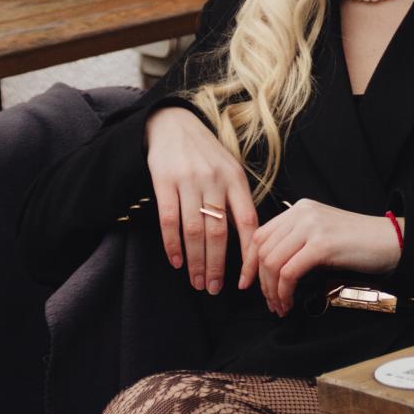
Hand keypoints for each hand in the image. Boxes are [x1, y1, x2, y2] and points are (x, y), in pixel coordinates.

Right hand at [144, 106, 257, 292]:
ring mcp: (189, 180)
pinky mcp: (164, 181)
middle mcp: (215, 180)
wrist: (173, 124)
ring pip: (194, 230)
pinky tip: (176, 261)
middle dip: (217, 264)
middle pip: (218, 231)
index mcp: (236, 179)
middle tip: (214, 289)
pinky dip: (172, 244)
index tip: (247, 279)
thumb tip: (248, 241)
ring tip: (197, 282)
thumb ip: (237, 201)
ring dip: (196, 260)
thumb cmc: (206, 154)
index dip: (249, 253)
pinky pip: (169, 219)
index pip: (248, 221)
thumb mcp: (229, 170)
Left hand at [248, 200, 401, 314]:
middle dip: (260, 281)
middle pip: (262, 249)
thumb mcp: (321, 234)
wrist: (391, 241)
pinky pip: (289, 272)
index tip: (248, 283)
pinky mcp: (322, 244)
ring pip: (272, 262)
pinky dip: (284, 291)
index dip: (249, 262)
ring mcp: (312, 227)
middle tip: (269, 302)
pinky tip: (290, 302)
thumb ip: (297, 241)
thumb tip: (270, 268)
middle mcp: (302, 213)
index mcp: (300, 209)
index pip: (261, 234)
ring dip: (272, 290)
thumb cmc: (359, 243)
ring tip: (280, 305)